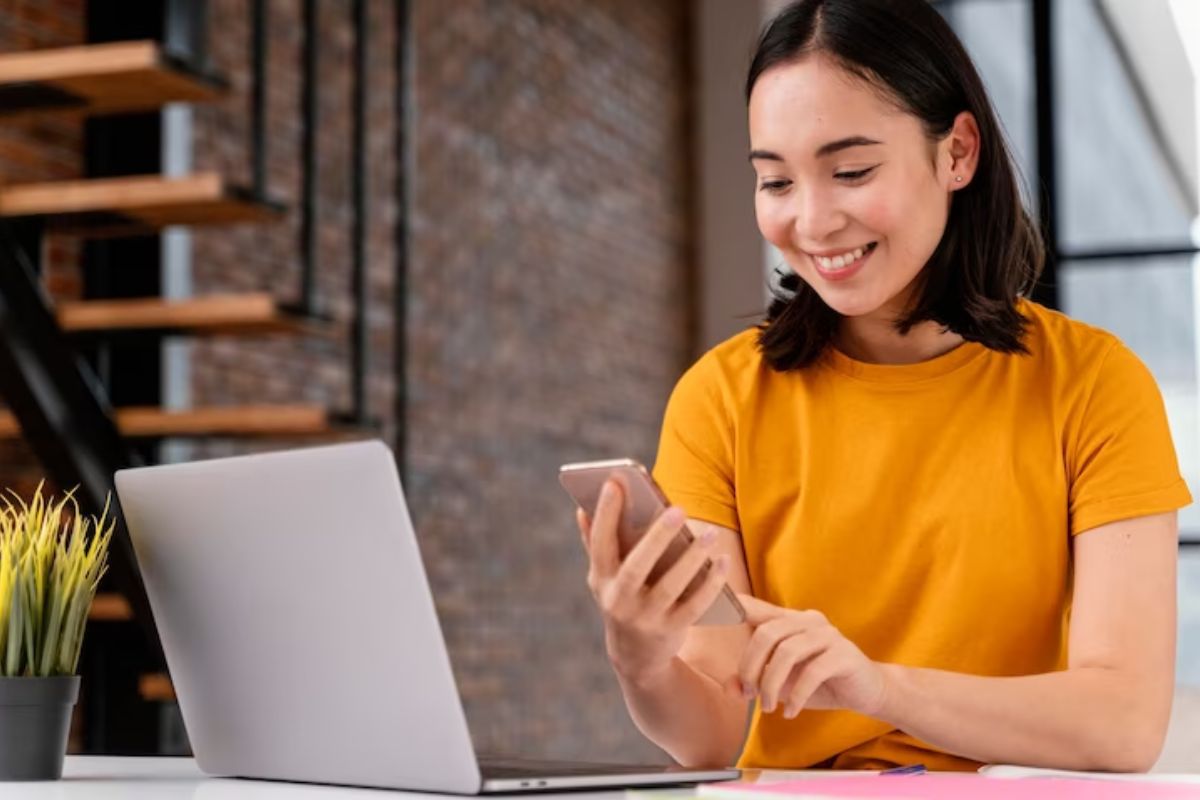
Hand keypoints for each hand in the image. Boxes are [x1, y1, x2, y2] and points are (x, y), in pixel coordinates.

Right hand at [576, 480, 730, 683]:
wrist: (635, 656)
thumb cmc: (621, 599)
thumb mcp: (604, 577)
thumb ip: (595, 543)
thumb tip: (582, 508)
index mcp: (602, 580)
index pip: (601, 544)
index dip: (605, 513)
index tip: (615, 482)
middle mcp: (620, 601)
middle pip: (637, 567)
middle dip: (656, 538)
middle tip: (678, 509)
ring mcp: (646, 618)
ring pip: (671, 587)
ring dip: (692, 559)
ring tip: (710, 534)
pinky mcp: (671, 630)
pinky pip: (695, 605)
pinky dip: (710, 583)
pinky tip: (722, 561)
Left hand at [737, 595, 888, 718]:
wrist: (867, 692)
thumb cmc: (820, 684)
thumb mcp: (783, 684)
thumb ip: (757, 682)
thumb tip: (730, 689)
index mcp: (790, 620)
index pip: (757, 608)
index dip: (734, 606)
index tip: (711, 610)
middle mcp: (808, 620)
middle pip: (766, 633)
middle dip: (751, 667)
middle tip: (750, 694)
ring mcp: (828, 635)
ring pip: (787, 652)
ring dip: (771, 684)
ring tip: (769, 707)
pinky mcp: (844, 654)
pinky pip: (812, 672)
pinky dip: (796, 695)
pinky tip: (791, 711)